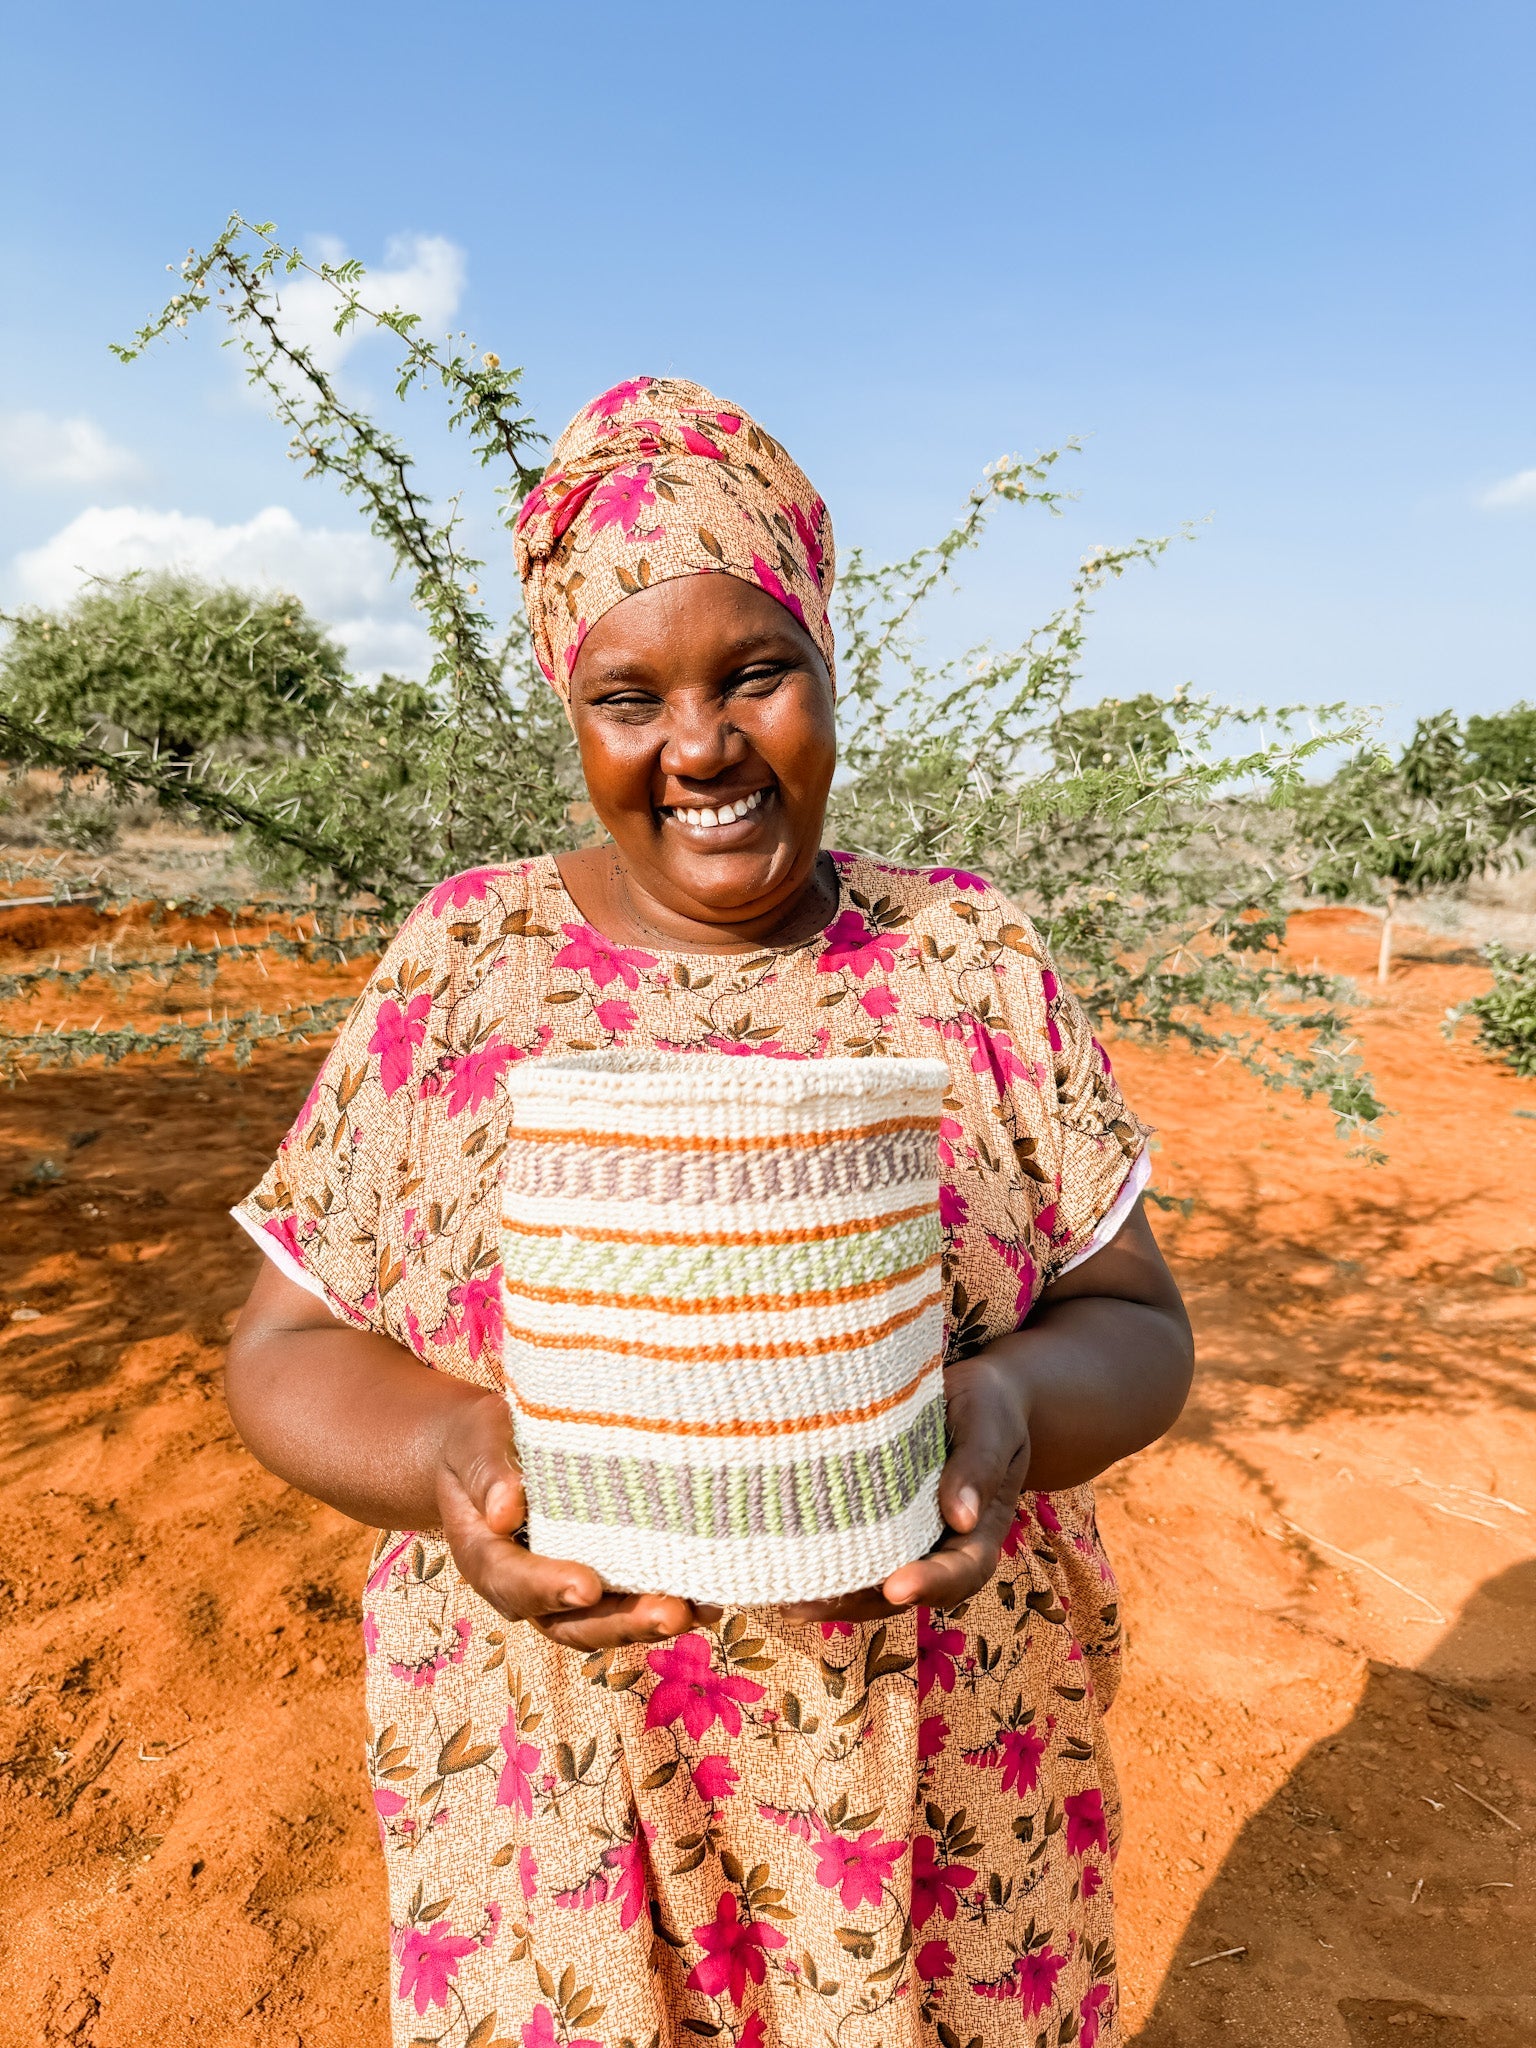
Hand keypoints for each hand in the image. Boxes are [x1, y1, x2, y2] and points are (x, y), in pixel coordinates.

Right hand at [435, 1392, 699, 1649]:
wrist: (485, 1449)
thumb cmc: (480, 1443)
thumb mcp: (477, 1442)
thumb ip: (489, 1473)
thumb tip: (505, 1510)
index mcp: (486, 1556)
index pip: (513, 1582)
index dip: (549, 1588)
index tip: (586, 1586)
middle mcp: (526, 1587)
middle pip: (569, 1623)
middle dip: (621, 1622)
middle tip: (670, 1614)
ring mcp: (563, 1588)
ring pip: (605, 1622)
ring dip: (652, 1621)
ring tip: (701, 1609)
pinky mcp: (597, 1577)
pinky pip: (626, 1601)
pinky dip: (666, 1603)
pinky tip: (708, 1598)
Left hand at [776, 1347, 1032, 1625]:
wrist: (973, 1397)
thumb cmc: (989, 1409)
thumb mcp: (991, 1427)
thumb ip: (979, 1466)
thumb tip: (963, 1516)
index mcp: (977, 1535)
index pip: (960, 1572)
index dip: (929, 1584)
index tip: (897, 1587)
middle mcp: (938, 1548)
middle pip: (902, 1592)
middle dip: (855, 1602)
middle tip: (809, 1604)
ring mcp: (904, 1539)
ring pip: (869, 1581)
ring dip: (829, 1594)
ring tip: (784, 1598)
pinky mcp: (874, 1521)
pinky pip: (850, 1550)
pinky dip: (820, 1561)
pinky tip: (780, 1564)